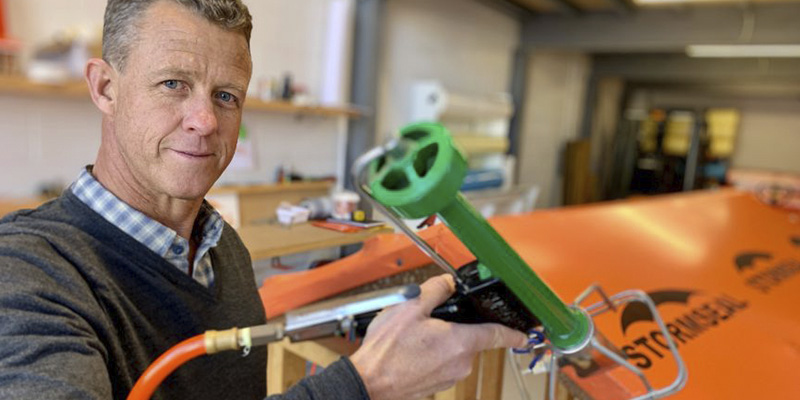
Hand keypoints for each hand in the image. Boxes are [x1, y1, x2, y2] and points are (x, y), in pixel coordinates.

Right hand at [350, 275, 527, 399]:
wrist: (368, 383)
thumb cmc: (386, 350)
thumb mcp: (410, 307)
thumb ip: (435, 290)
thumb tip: (448, 283)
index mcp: (461, 343)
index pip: (498, 335)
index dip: (515, 332)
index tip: (526, 332)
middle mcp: (461, 364)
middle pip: (471, 339)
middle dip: (456, 326)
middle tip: (430, 319)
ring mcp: (449, 377)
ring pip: (455, 351)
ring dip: (442, 341)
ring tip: (413, 336)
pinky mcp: (436, 385)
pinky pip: (442, 363)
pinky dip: (432, 354)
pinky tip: (411, 349)